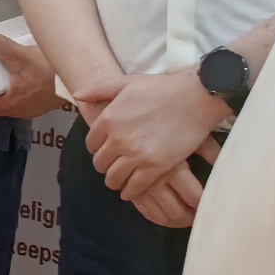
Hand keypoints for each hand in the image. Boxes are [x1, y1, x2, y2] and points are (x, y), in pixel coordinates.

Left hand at [0, 28, 69, 121]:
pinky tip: (26, 67)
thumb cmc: (48, 72)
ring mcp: (35, 107)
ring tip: (4, 64)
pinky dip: (22, 82)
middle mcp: (21, 111)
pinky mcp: (47, 100)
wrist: (83, 77)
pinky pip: (27, 92)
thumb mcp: (20, 56)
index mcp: (10, 105)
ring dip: (8, 83)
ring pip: (13, 96)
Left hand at [86, 67, 227, 227]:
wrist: (196, 97)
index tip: (107, 149)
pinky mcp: (155, 167)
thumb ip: (99, 90)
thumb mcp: (126, 83)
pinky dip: (130, 192)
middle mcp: (118, 139)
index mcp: (108, 119)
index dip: (98, 148)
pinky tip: (132, 189)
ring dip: (116, 181)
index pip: (91, 144)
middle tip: (115, 164)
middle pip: (100, 164)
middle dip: (106, 165)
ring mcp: (136, 155)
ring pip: (113, 179)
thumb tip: (78, 96)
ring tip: (122, 179)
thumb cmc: (162, 88)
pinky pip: (134, 188)